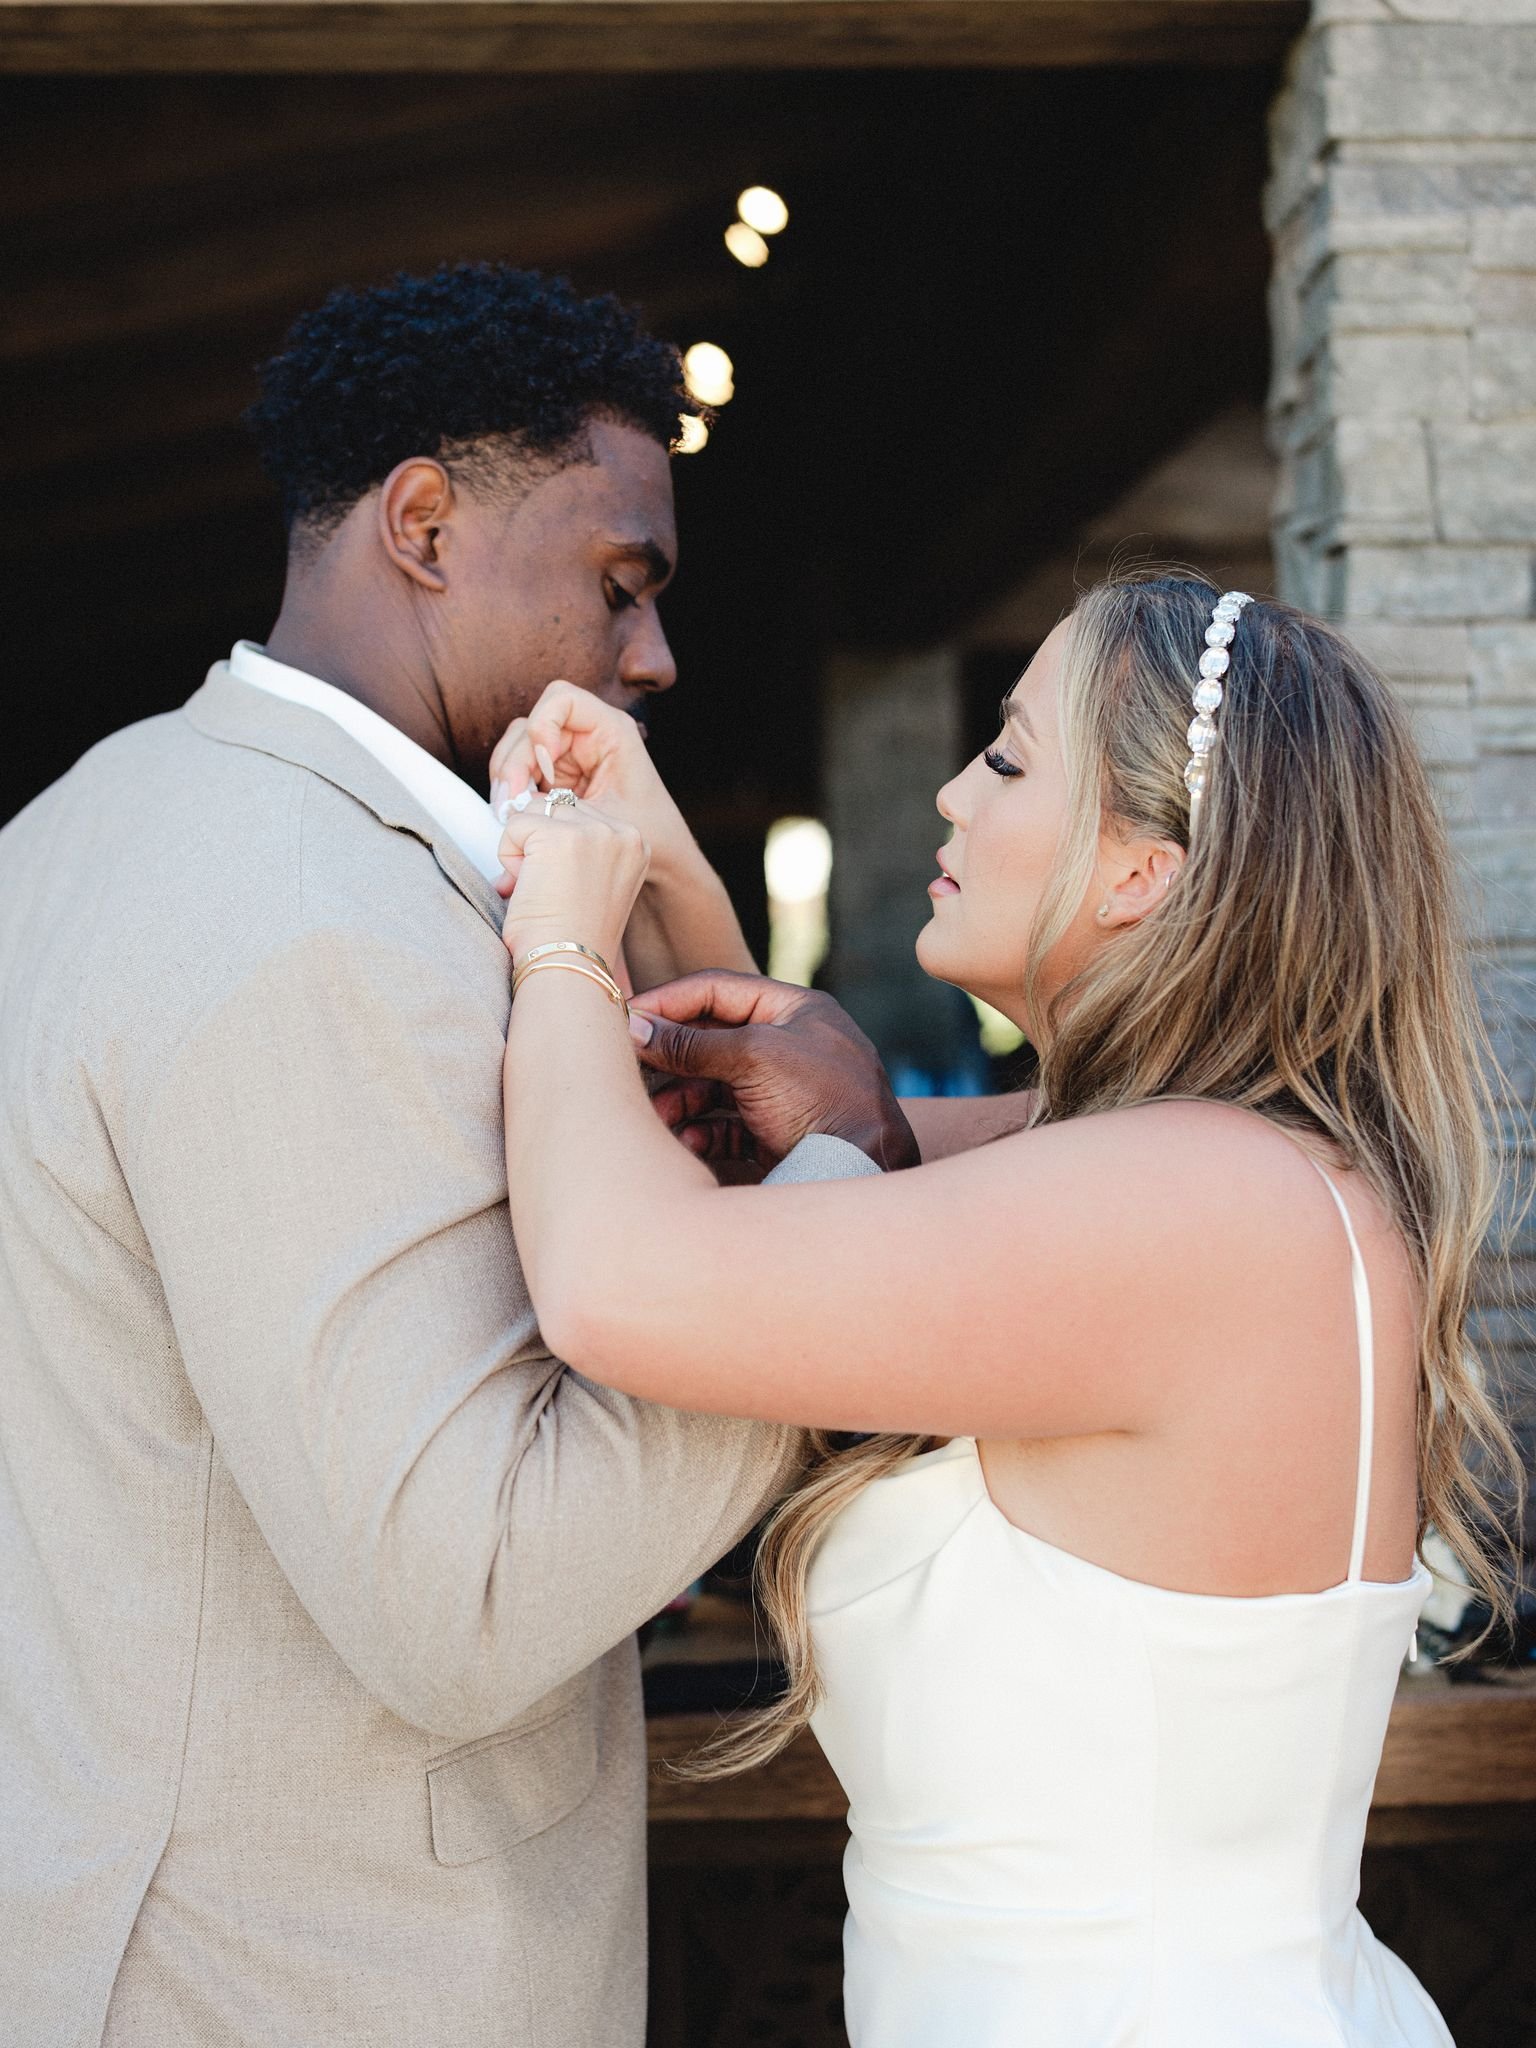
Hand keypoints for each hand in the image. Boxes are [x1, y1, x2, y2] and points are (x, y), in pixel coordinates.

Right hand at [489, 682, 694, 882]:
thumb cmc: (650, 833)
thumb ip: (560, 806)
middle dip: (515, 762)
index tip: (544, 767)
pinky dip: (511, 790)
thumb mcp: (609, 818)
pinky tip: (512, 815)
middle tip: (510, 801)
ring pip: (519, 746)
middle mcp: (587, 734)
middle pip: (531, 725)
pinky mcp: (557, 774)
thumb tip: (514, 802)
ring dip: (507, 776)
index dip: (543, 725)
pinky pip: (521, 770)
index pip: (562, 699)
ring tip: (506, 812)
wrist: (664, 854)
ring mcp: (569, 753)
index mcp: (611, 730)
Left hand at [497, 796, 648, 967]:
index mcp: (635, 844)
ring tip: (537, 888)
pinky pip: (514, 825)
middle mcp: (622, 832)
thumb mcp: (591, 883)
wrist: (568, 968)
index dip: (557, 851)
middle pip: (557, 808)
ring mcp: (594, 831)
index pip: (578, 816)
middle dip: (540, 845)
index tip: (563, 889)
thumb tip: (523, 814)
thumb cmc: (573, 940)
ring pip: (534, 812)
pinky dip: (507, 857)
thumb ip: (577, 848)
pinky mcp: (561, 836)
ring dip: (523, 849)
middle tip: (546, 891)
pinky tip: (526, 887)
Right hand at [628, 972, 919, 1170]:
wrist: (867, 1169)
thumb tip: (636, 1027)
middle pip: (710, 1040)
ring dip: (680, 1100)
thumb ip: (693, 1042)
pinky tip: (688, 1141)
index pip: (718, 990)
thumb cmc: (825, 1100)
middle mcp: (788, 1046)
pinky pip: (725, 1123)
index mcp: (794, 1010)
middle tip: (630, 1071)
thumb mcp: (755, 1058)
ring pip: (713, 1086)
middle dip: (671, 1058)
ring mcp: (781, 1091)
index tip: (626, 1017)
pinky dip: (701, 1131)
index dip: (669, 1001)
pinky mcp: (775, 1132)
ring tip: (658, 1117)